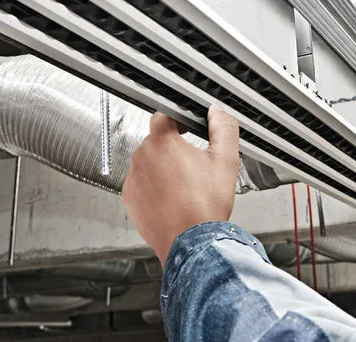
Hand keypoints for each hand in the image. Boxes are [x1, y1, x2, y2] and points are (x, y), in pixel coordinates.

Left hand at [122, 104, 239, 266]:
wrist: (190, 243)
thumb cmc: (205, 205)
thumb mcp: (225, 160)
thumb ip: (223, 128)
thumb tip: (217, 112)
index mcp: (162, 142)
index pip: (163, 115)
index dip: (178, 119)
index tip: (188, 128)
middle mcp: (142, 157)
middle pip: (156, 141)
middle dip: (173, 147)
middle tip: (193, 163)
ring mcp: (133, 179)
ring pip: (148, 163)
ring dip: (163, 167)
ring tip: (184, 185)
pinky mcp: (130, 199)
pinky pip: (141, 184)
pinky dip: (154, 187)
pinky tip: (172, 198)